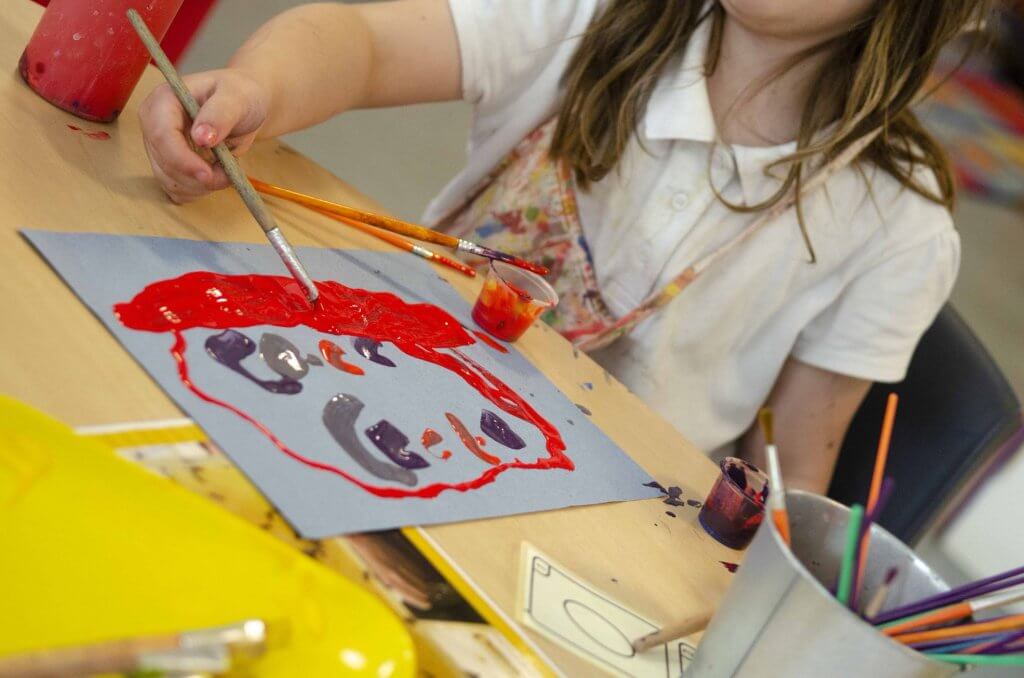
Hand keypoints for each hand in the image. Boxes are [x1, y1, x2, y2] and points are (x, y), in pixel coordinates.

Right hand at [138, 69, 269, 202]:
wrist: (245, 105)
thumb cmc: (241, 95)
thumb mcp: (237, 98)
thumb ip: (220, 114)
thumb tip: (201, 137)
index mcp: (164, 100)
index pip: (161, 136)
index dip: (182, 160)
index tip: (208, 174)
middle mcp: (154, 124)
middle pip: (164, 163)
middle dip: (198, 177)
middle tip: (228, 174)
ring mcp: (159, 146)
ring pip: (169, 180)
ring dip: (200, 186)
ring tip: (226, 171)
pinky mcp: (168, 164)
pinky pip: (176, 189)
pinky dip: (198, 190)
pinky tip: (214, 177)